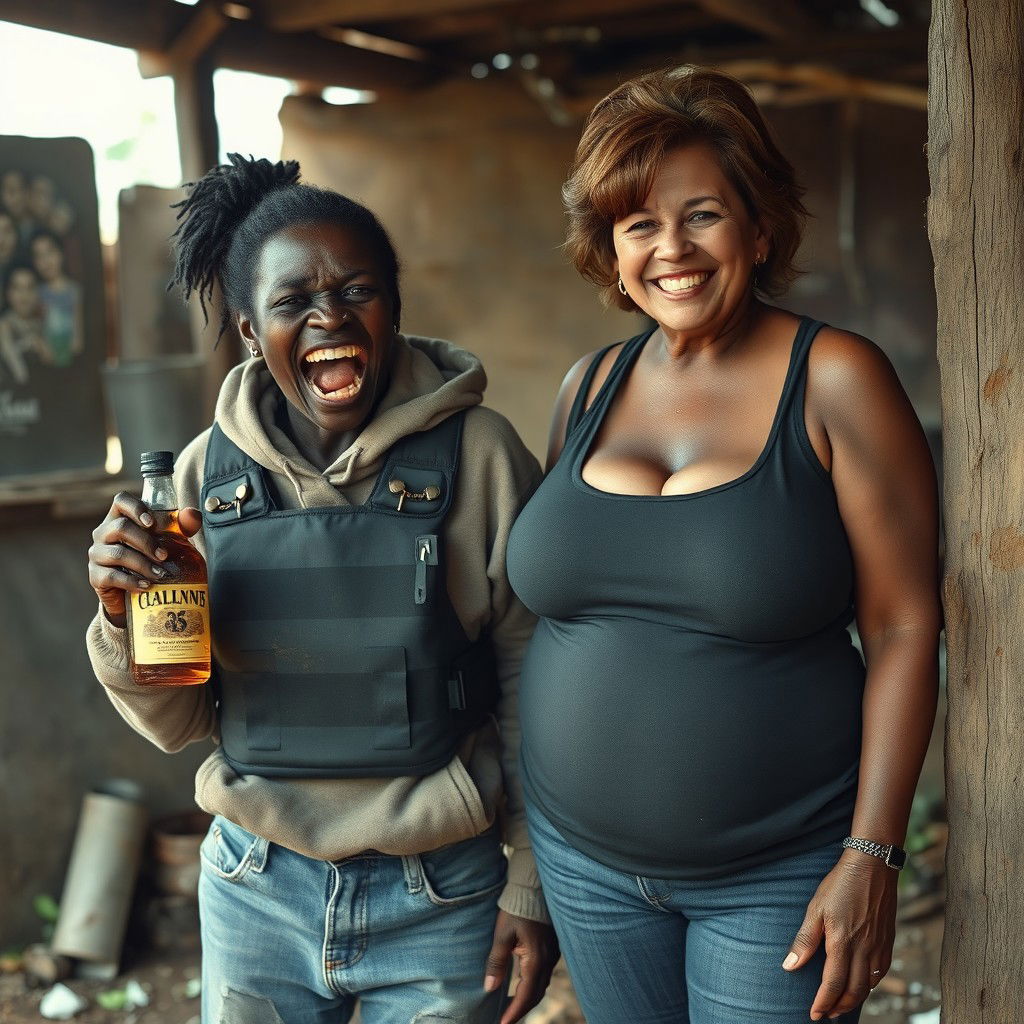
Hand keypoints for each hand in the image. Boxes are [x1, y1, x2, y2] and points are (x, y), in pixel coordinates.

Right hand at [88, 492, 201, 626]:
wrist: (134, 592)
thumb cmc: (150, 558)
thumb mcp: (167, 541)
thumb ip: (181, 526)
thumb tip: (193, 514)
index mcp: (120, 518)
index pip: (121, 501)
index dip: (135, 507)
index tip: (151, 523)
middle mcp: (104, 533)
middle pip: (121, 527)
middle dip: (146, 542)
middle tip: (164, 556)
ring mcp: (97, 554)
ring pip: (117, 553)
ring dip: (143, 564)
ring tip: (160, 574)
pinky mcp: (95, 576)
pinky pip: (111, 576)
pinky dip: (131, 582)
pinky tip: (146, 586)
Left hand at [484, 910, 558, 1023]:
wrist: (533, 888)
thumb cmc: (516, 909)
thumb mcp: (502, 935)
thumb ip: (496, 962)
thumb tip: (490, 987)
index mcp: (536, 960)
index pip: (525, 995)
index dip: (514, 1013)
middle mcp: (548, 960)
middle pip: (536, 994)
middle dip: (521, 1009)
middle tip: (506, 1019)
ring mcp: (553, 954)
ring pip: (542, 985)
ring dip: (528, 998)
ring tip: (512, 1005)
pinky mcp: (552, 948)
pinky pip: (545, 974)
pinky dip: (533, 985)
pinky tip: (522, 984)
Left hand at [783, 851, 897, 1019]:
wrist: (872, 867)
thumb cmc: (840, 884)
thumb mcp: (816, 908)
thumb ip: (805, 940)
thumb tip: (789, 966)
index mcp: (842, 943)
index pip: (832, 984)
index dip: (823, 1003)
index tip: (814, 1015)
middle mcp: (864, 950)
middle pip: (853, 991)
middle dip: (839, 1007)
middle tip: (826, 1014)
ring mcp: (879, 947)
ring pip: (869, 986)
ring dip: (855, 999)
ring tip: (841, 1004)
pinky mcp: (888, 941)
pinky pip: (881, 973)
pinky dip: (870, 985)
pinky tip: (862, 984)